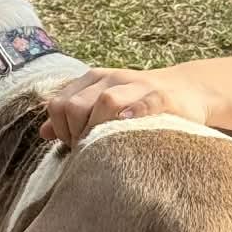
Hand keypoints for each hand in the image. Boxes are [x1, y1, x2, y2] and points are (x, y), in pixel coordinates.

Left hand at [41, 66, 209, 146]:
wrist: (188, 90)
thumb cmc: (139, 106)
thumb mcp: (102, 105)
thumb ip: (74, 117)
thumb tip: (43, 133)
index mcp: (93, 81)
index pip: (59, 104)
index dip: (61, 130)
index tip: (75, 146)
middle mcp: (112, 80)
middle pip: (76, 105)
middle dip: (76, 134)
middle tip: (91, 151)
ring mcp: (138, 86)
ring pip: (106, 101)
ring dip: (99, 129)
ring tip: (106, 147)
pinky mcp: (163, 97)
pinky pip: (145, 103)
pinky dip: (134, 114)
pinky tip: (127, 126)